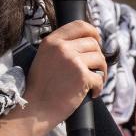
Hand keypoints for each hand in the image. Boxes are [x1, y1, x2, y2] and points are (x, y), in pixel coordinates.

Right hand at [0, 20, 105, 135]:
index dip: (92, 32)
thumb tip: (87, 43)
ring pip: (100, 59)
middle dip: (98, 57)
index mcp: (51, 41)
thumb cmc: (40, 88)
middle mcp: (62, 48)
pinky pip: (100, 78)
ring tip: (94, 82)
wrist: (34, 110)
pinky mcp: (82, 77)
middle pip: (93, 43)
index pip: (79, 25)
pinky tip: (92, 94)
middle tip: (94, 69)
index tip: (97, 41)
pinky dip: (98, 88)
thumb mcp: (44, 59)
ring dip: (101, 71)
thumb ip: (60, 49)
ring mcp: (73, 61)